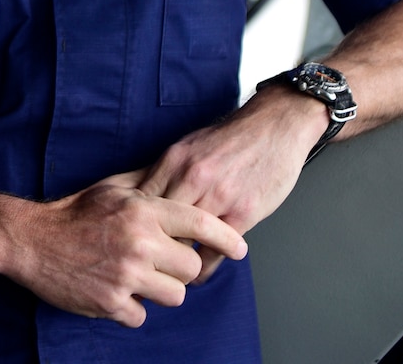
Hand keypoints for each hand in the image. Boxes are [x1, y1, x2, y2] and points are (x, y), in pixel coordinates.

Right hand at [5, 172, 245, 327]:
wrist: (30, 240)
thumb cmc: (74, 213)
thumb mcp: (113, 190)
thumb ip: (149, 189)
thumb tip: (184, 183)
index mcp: (143, 211)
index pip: (201, 225)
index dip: (227, 238)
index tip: (240, 248)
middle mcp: (139, 242)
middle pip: (191, 268)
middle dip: (181, 269)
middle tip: (162, 264)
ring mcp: (126, 275)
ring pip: (174, 295)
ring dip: (159, 290)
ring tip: (137, 277)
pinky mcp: (111, 302)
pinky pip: (142, 316)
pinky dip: (131, 308)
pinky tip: (115, 291)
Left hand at [133, 87, 326, 281]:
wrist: (275, 128)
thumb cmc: (230, 139)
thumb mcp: (189, 146)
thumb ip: (166, 171)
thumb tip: (138, 194)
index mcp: (174, 161)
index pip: (139, 201)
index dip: (131, 224)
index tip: (127, 241)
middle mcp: (191, 178)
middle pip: (157, 223)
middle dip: (147, 246)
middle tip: (141, 264)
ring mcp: (217, 197)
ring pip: (182, 240)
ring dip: (173, 261)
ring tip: (166, 274)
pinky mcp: (242, 214)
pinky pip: (213, 251)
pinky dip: (202, 267)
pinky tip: (196, 273)